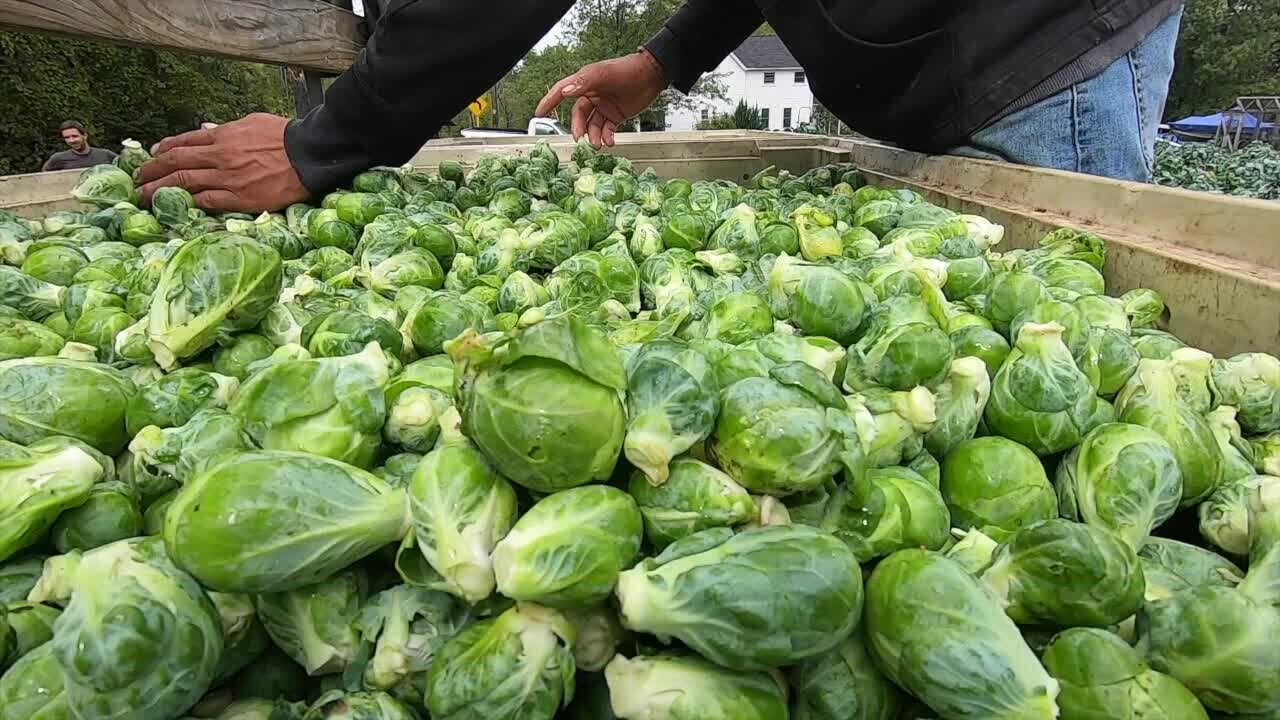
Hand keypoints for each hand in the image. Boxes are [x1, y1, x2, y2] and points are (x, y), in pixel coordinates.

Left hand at [136, 113, 309, 212]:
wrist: (309, 155)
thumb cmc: (286, 137)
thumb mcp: (253, 122)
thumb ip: (227, 128)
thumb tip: (205, 131)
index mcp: (223, 136)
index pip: (183, 142)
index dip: (163, 149)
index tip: (151, 155)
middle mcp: (220, 156)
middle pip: (176, 162)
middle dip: (151, 170)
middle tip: (136, 179)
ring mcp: (228, 178)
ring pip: (185, 182)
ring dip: (160, 189)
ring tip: (144, 195)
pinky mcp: (241, 198)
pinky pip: (208, 201)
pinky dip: (191, 201)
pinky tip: (179, 204)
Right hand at [535, 51, 666, 147]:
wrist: (653, 75)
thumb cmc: (627, 69)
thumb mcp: (603, 73)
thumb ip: (583, 82)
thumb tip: (566, 91)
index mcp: (585, 82)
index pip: (562, 92)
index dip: (549, 102)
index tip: (538, 113)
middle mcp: (592, 95)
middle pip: (579, 115)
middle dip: (579, 129)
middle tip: (581, 139)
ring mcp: (604, 106)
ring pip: (592, 125)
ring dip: (594, 136)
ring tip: (599, 144)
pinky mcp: (616, 115)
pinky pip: (606, 129)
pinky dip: (606, 137)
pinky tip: (610, 142)